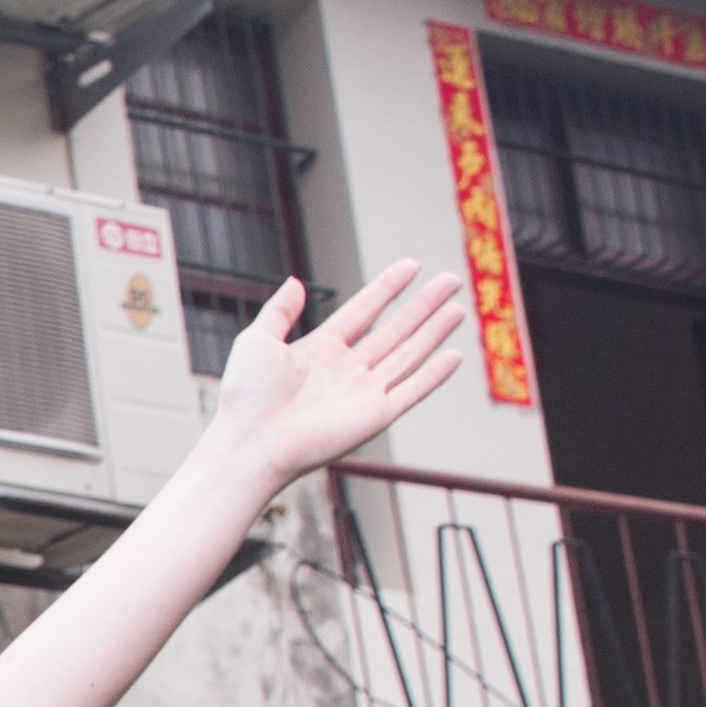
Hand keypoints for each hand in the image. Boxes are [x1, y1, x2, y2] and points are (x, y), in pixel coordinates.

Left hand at [212, 260, 475, 489]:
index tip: (411, 265)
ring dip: (434, 331)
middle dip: (424, 304)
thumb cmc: (246, 396)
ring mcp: (363, 393)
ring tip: (458, 307)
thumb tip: (295, 281)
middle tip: (451, 279)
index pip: (363, 311)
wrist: (250, 441)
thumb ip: (279, 311)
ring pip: (408, 355)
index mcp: (320, 351)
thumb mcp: (258, 340)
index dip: (388, 288)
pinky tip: (454, 355)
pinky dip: (434, 375)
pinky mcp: (374, 416)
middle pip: (395, 329)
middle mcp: (346, 370)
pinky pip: (411, 392)